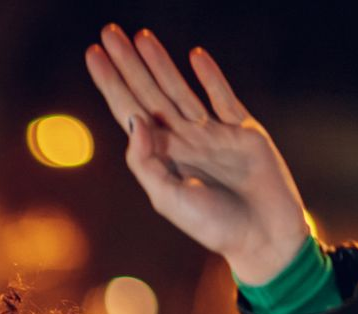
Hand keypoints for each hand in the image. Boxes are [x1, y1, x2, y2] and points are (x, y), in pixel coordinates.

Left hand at [85, 25, 310, 284]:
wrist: (264, 237)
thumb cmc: (215, 227)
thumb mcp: (169, 200)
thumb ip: (146, 163)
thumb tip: (134, 119)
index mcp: (163, 159)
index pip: (130, 113)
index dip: (111, 84)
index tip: (94, 55)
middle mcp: (184, 143)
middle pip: (149, 94)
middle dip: (128, 64)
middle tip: (108, 33)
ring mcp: (214, 135)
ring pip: (181, 89)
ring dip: (160, 62)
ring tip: (141, 36)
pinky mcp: (245, 132)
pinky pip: (224, 97)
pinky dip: (211, 77)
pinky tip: (195, 56)